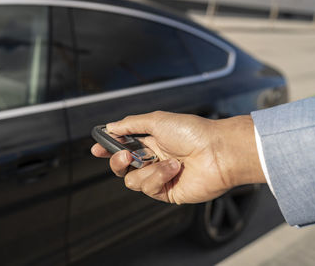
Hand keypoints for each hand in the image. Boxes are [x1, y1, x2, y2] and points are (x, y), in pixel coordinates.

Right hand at [91, 111, 265, 203]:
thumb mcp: (157, 121)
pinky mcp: (167, 192)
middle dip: (118, 161)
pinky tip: (174, 169)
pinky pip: (148, 188)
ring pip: (132, 180)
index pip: (123, 146)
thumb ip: (131, 125)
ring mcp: (160, 177)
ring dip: (147, 169)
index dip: (108, 148)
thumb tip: (110, 126)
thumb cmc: (192, 132)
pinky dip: (159, 177)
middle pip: (122, 166)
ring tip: (169, 161)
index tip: (96, 148)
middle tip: (125, 155)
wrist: (218, 151)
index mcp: (151, 141)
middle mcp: (153, 159)